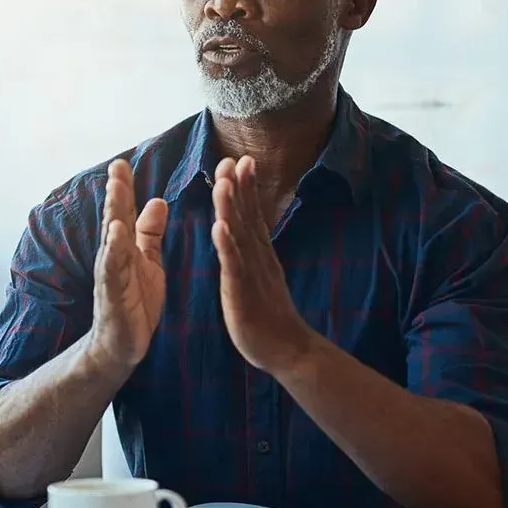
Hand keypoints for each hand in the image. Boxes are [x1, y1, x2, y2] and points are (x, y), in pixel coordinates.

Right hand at [85, 160, 168, 372]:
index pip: (124, 212)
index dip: (123, 188)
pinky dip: (113, 251)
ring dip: (113, 213)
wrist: (120, 346)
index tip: (123, 162)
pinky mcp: (113, 295)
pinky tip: (116, 233)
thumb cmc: (135, 302)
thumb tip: (159, 201)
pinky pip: (113, 270)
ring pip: (111, 239)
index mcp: (125, 248)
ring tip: (115, 189)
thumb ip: (150, 234)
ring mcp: (111, 275)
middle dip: (116, 193)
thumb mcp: (148, 262)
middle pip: (115, 219)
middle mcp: (114, 257)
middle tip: (117, 167)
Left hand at [211, 156, 318, 371]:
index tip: (242, 159)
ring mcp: (251, 273)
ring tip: (223, 183)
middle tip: (232, 158)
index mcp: (259, 254)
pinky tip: (219, 227)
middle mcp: (257, 258)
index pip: (251, 214)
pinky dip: (227, 245)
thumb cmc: (269, 315)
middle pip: (246, 217)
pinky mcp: (243, 292)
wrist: (287, 349)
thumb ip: (255, 251)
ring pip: (239, 236)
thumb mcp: (262, 275)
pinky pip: (234, 265)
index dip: (246, 187)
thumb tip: (248, 230)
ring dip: (231, 208)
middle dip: (238, 187)